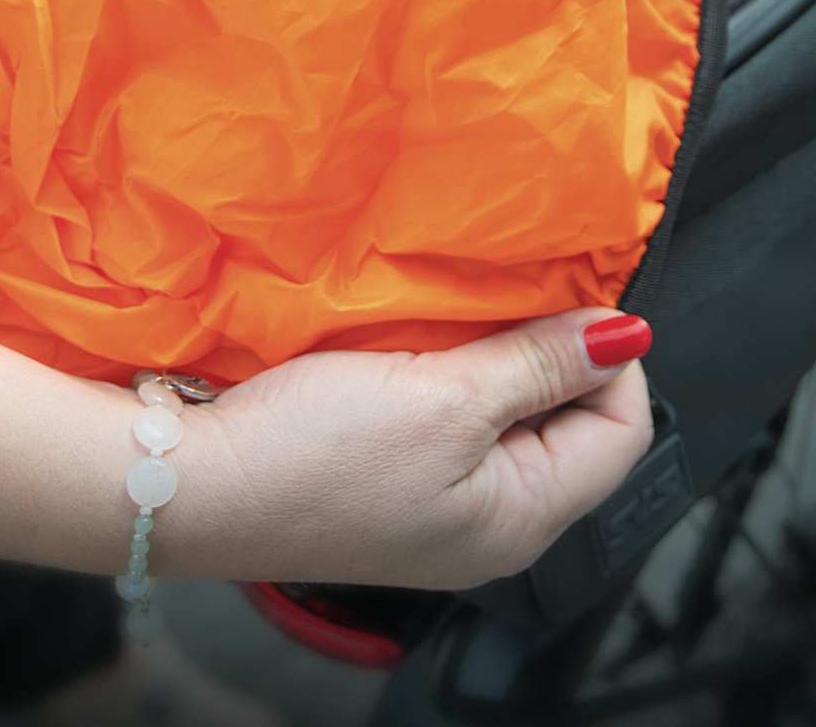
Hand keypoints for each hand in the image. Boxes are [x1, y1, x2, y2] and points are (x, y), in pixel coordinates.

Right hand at [171, 310, 653, 589]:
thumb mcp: (445, 399)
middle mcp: (494, 520)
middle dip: (553, 353)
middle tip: (512, 296)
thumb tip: (625, 335)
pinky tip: (431, 335)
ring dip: (503, 355)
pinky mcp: (400, 475)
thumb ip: (540, 367)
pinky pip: (461, 415)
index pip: (621, 431)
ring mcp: (445, 500)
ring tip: (472, 309)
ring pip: (512, 411)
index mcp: (522, 519)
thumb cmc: (314, 453)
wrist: (190, 482)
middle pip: (571, 422)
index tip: (568, 298)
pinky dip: (459, 369)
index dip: (609, 357)